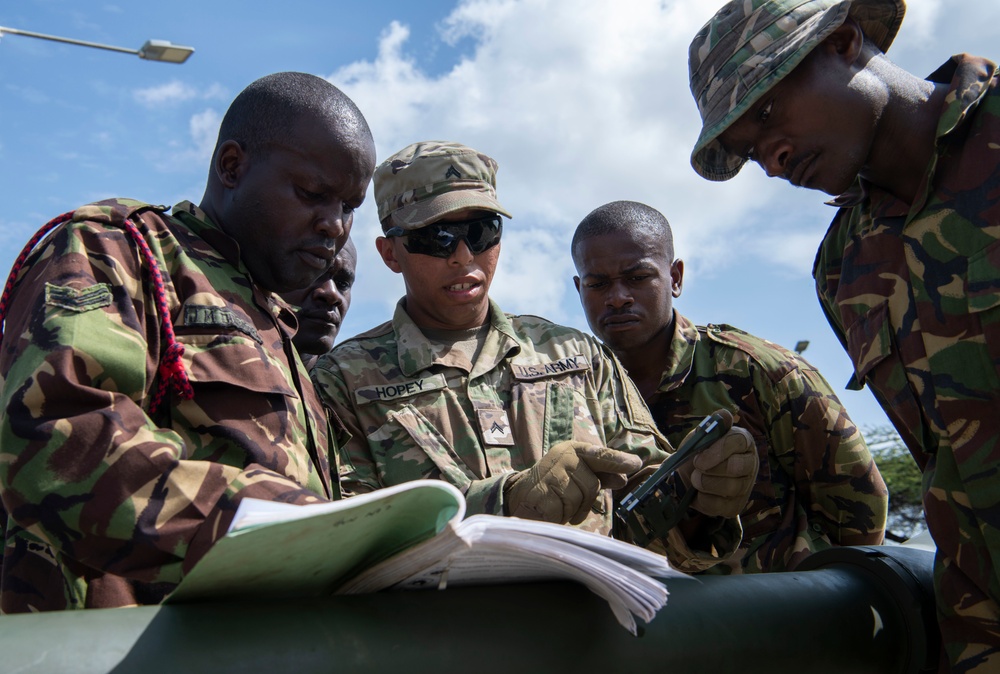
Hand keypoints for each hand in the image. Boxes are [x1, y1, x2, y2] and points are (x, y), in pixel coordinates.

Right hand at [504, 440, 641, 524]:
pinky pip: (561, 511)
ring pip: (576, 500)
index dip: (618, 460)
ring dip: (571, 510)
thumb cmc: (556, 484)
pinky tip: (549, 511)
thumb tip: (623, 477)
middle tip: (571, 502)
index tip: (636, 463)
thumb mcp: (579, 475)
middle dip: (585, 501)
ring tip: (558, 505)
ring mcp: (550, 473)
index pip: (600, 454)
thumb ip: (601, 475)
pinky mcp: (539, 492)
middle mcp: (563, 457)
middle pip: (591, 485)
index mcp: (575, 450)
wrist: (521, 494)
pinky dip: (558, 517)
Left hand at [678, 426, 756, 518]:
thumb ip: (712, 424)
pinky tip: (699, 493)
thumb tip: (724, 415)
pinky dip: (704, 500)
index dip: (717, 451)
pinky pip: (720, 506)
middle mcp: (750, 463)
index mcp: (743, 441)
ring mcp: (745, 486)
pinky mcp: (735, 506)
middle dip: (711, 469)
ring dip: (705, 483)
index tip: (698, 458)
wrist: (687, 474)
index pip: (737, 442)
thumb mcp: (701, 435)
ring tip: (695, 479)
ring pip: (730, 488)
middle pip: (736, 467)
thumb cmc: (698, 451)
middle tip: (696, 467)